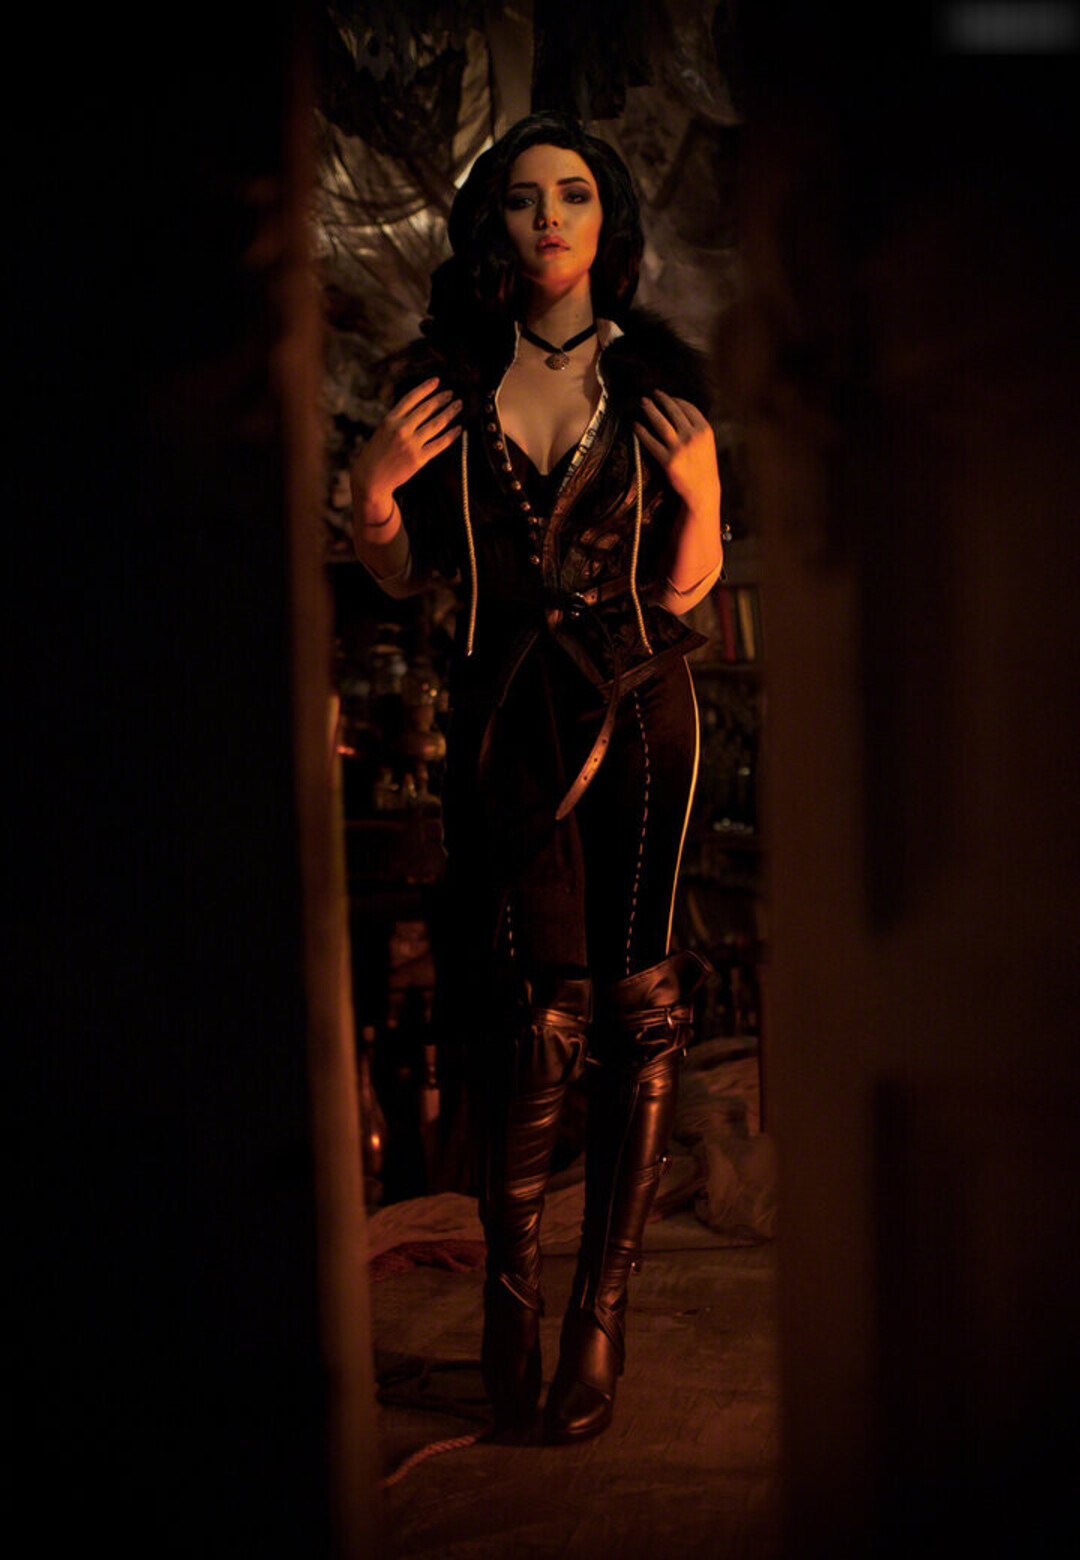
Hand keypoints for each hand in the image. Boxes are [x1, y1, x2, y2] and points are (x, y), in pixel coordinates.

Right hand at [350, 377, 462, 519]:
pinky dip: (451, 435)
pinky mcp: (418, 458)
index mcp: (389, 420)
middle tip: (452, 394)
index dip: (425, 388)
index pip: (411, 398)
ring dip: (450, 412)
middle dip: (441, 399)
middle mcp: (400, 429)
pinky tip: (459, 429)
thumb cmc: (376, 455)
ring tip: (458, 405)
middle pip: (426, 409)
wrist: (370, 479)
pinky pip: (439, 443)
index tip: (436, 381)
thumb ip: (399, 420)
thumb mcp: (382, 431)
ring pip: (436, 424)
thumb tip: (421, 410)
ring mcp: (410, 444)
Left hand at [634, 391, 720, 513]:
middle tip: (652, 394)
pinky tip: (636, 425)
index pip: (688, 408)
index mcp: (705, 430)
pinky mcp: (668, 461)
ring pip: (661, 423)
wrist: (703, 490)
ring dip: (650, 410)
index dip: (676, 400)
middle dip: (662, 400)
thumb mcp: (707, 443)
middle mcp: (693, 437)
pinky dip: (642, 432)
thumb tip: (678, 411)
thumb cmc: (704, 466)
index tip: (668, 397)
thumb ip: (695, 428)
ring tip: (643, 402)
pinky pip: (651, 442)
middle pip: (673, 412)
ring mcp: (680, 449)